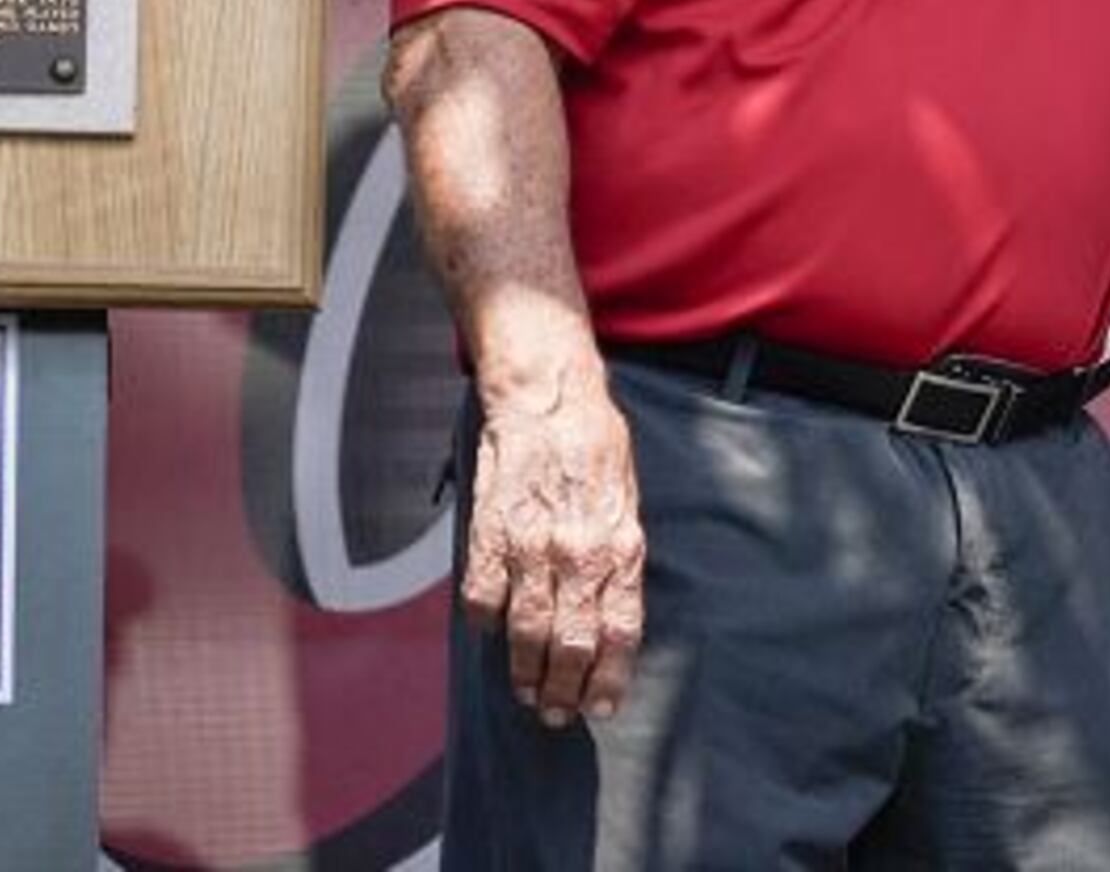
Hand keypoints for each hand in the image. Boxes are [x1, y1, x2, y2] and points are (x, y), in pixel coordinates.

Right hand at [462, 384, 645, 724]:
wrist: (548, 399)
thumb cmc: (593, 448)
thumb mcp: (626, 503)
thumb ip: (619, 559)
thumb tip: (613, 617)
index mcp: (619, 546)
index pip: (619, 632)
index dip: (609, 678)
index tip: (601, 706)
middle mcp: (578, 553)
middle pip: (571, 645)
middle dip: (564, 690)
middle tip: (557, 712)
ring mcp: (532, 547)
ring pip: (526, 634)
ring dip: (525, 672)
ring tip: (527, 691)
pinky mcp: (490, 536)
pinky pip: (482, 601)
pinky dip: (485, 625)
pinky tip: (491, 631)